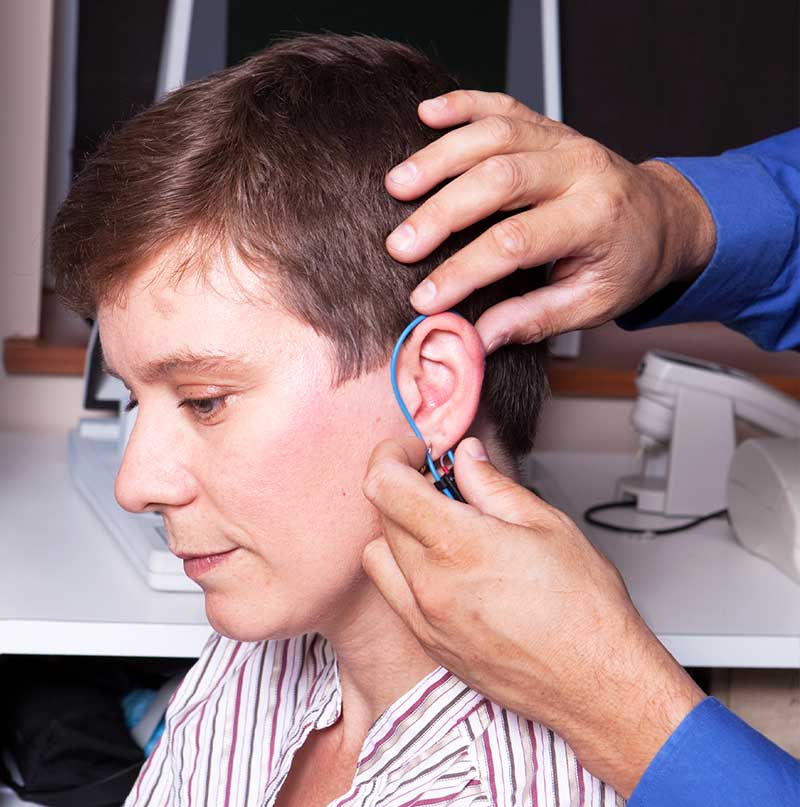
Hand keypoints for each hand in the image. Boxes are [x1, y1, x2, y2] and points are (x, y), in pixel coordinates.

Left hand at [362, 435, 704, 796]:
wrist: (596, 684)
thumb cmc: (584, 610)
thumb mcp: (546, 524)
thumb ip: (493, 485)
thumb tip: (466, 459)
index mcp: (459, 545)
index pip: (386, 485)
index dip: (392, 454)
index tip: (415, 450)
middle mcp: (431, 584)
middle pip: (382, 515)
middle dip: (403, 486)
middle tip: (440, 481)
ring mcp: (425, 619)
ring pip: (379, 555)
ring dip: (398, 529)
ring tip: (440, 525)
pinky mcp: (429, 643)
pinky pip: (394, 594)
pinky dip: (404, 568)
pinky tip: (444, 564)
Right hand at [385, 91, 715, 350]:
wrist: (663, 217)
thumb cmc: (629, 263)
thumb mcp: (592, 304)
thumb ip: (533, 319)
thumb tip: (476, 338)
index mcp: (595, 218)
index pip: (517, 242)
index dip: (465, 271)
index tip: (427, 297)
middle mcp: (580, 169)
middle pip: (499, 179)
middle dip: (443, 212)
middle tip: (401, 245)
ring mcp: (563, 140)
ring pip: (494, 134)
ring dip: (440, 157)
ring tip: (398, 186)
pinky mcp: (548, 126)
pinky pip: (502, 105)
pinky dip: (462, 105)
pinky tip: (427, 114)